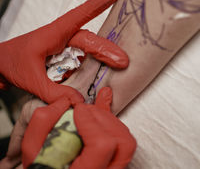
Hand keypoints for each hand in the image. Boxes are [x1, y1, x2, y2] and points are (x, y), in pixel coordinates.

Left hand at [0, 0, 128, 103]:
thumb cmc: (10, 62)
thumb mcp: (30, 78)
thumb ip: (53, 92)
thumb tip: (78, 101)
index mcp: (55, 33)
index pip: (80, 14)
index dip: (99, 2)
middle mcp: (63, 38)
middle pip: (90, 40)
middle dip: (107, 49)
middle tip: (123, 61)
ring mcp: (65, 48)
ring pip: (89, 50)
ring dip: (103, 56)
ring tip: (119, 63)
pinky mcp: (65, 58)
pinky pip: (83, 61)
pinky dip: (92, 66)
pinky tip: (102, 71)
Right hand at [0, 88, 135, 168]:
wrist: (53, 168)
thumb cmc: (42, 165)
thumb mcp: (33, 150)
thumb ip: (44, 123)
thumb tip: (64, 101)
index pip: (102, 145)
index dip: (91, 123)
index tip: (78, 110)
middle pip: (121, 141)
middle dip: (101, 117)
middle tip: (83, 111)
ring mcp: (113, 167)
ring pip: (126, 139)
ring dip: (108, 117)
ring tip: (90, 111)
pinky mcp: (115, 159)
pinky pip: (123, 137)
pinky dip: (112, 115)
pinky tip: (104, 98)